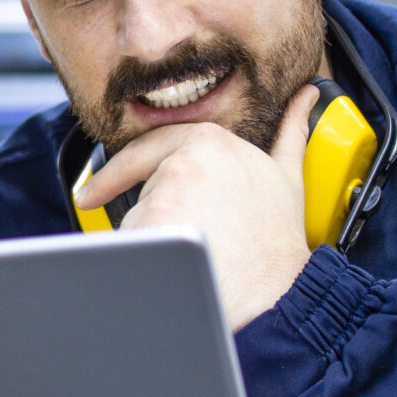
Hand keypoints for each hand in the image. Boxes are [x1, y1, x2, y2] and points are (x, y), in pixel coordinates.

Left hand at [78, 83, 321, 329]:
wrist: (275, 297)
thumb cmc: (278, 245)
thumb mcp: (287, 178)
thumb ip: (290, 133)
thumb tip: (303, 99)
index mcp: (211, 141)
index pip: (146, 148)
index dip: (117, 173)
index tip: (94, 191)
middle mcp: (183, 164)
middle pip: (142, 190)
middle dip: (151, 216)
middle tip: (168, 239)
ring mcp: (164, 197)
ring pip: (133, 221)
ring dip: (151, 241)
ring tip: (195, 256)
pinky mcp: (150, 231)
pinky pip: (127, 246)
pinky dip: (142, 262)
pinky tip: (177, 269)